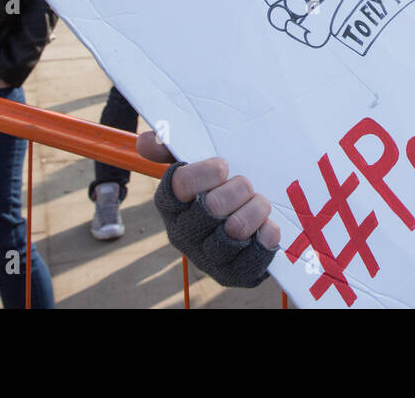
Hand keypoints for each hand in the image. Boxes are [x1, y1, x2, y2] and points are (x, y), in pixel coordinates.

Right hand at [138, 130, 281, 286]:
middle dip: (238, 188)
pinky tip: (268, 225)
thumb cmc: (222, 187)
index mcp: (172, 205)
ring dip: (256, 209)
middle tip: (246, 184)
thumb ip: (173, 147)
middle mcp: (184, 234)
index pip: (180, 184)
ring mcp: (208, 257)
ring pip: (235, 229)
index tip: (223, 166)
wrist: (251, 223)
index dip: (205, 172)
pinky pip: (256, 252)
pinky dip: (268, 233)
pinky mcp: (235, 273)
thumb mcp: (200, 164)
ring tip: (259, 203)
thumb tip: (145, 141)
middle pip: (212, 206)